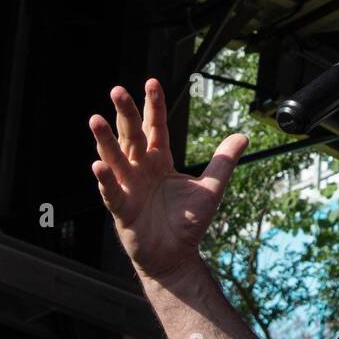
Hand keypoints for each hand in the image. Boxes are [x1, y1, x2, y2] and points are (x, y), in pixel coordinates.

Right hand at [88, 78, 247, 280]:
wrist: (176, 255)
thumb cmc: (188, 221)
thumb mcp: (211, 188)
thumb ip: (223, 161)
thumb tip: (242, 135)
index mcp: (160, 161)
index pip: (155, 127)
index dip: (153, 106)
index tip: (152, 83)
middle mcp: (141, 169)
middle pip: (132, 136)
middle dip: (125, 113)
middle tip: (117, 90)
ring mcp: (129, 187)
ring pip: (115, 158)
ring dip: (105, 140)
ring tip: (96, 119)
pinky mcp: (122, 210)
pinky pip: (112, 191)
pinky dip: (105, 179)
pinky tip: (98, 166)